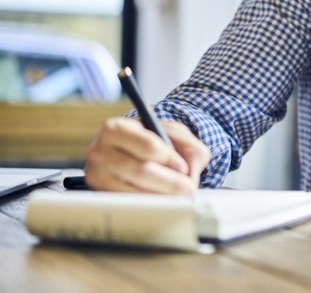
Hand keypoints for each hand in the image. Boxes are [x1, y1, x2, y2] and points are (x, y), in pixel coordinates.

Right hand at [84, 117, 211, 194]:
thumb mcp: (173, 133)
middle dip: (169, 182)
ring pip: (134, 191)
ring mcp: (97, 175)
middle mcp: (99, 151)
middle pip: (141, 171)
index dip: (169, 159)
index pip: (148, 147)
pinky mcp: (99, 194)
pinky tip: (163, 203)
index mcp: (116, 128)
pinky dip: (148, 205)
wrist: (128, 150)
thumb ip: (188, 146)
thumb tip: (190, 172)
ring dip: (161, 196)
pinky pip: (127, 203)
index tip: (184, 169)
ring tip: (180, 197)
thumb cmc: (153, 139)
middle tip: (190, 190)